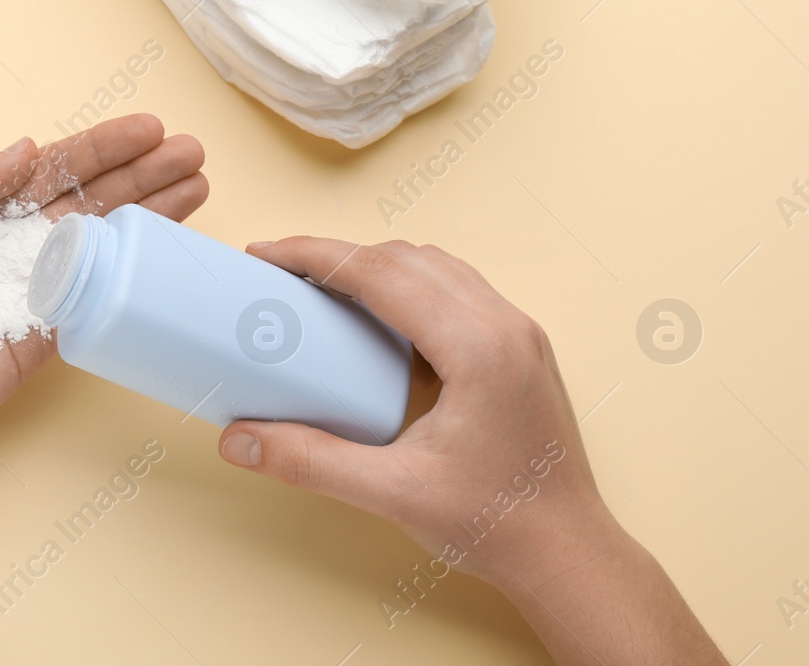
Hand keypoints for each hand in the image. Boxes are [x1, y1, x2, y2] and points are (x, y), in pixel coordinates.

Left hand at [0, 114, 207, 481]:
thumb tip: (28, 149)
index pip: (53, 168)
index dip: (103, 148)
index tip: (149, 128)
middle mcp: (11, 245)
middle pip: (92, 198)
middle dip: (144, 173)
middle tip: (193, 151)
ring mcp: (35, 289)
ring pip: (107, 240)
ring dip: (154, 211)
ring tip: (199, 183)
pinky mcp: (49, 334)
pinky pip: (103, 295)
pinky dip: (138, 270)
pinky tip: (172, 245)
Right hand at [218, 238, 608, 587]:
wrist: (569, 555)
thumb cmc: (498, 525)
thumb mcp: (394, 494)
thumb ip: (310, 462)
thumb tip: (238, 441)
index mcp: (477, 347)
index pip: (380, 271)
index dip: (313, 255)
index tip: (265, 254)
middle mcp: (505, 325)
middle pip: (406, 256)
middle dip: (336, 254)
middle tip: (280, 269)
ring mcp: (519, 334)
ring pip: (436, 265)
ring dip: (375, 264)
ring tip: (321, 286)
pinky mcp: (521, 349)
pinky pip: (458, 289)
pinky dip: (409, 286)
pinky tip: (378, 320)